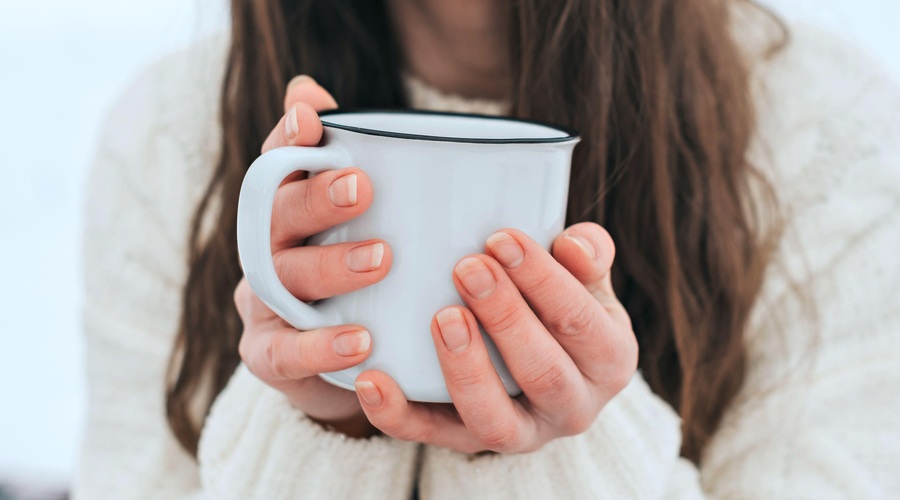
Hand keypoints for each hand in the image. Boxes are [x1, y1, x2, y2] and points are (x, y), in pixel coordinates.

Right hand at [234, 75, 384, 436]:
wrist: (359, 364)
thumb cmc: (370, 283)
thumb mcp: (379, 228)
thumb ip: (375, 171)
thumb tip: (337, 97)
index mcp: (291, 211)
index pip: (280, 164)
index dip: (289, 137)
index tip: (311, 114)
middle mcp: (268, 250)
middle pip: (277, 215)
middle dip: (316, 198)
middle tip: (360, 187)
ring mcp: (263, 304)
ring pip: (282, 279)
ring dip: (330, 266)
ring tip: (382, 258)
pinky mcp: (268, 356)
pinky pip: (286, 352)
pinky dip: (321, 346)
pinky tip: (363, 340)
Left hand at [353, 223, 637, 452]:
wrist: (541, 362)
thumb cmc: (560, 307)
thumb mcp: (585, 282)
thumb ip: (586, 257)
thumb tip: (575, 243)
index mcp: (609, 361)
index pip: (582, 323)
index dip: (545, 281)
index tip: (502, 238)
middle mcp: (573, 408)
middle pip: (544, 374)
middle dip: (505, 318)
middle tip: (468, 267)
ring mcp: (521, 434)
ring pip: (495, 421)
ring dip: (466, 370)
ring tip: (441, 317)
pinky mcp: (467, 442)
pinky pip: (431, 437)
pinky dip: (398, 414)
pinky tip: (371, 378)